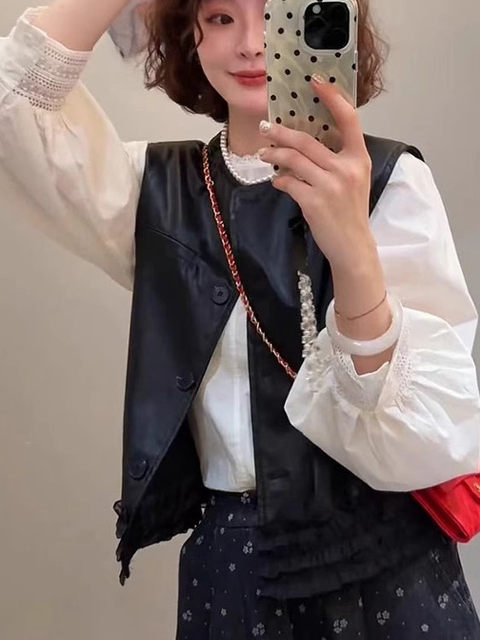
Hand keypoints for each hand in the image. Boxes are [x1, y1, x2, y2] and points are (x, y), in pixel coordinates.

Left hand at [257, 75, 374, 270]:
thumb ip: (337, 159)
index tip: (316, 81)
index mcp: (358, 158)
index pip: (348, 118)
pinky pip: (288, 183)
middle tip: (266, 129)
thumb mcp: (354, 180)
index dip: (332, 97)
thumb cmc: (350, 212)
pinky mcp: (314, 202)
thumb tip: (304, 143)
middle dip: (281, 133)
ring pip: (293, 159)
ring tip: (263, 154)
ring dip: (273, 154)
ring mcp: (330, 185)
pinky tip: (277, 182)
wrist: (353, 247)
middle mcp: (346, 168)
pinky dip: (279, 181)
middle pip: (306, 140)